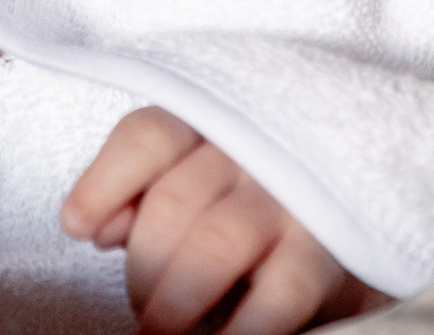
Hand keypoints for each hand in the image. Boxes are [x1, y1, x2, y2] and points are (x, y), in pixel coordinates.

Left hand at [61, 109, 377, 334]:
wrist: (355, 209)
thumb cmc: (251, 198)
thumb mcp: (194, 181)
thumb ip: (140, 195)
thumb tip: (88, 224)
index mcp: (212, 120)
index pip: (147, 136)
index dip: (103, 184)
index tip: (78, 228)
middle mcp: (254, 147)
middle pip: (173, 199)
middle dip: (144, 267)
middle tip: (141, 311)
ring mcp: (294, 194)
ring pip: (216, 242)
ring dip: (176, 299)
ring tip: (158, 333)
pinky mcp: (330, 249)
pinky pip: (280, 292)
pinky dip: (243, 328)